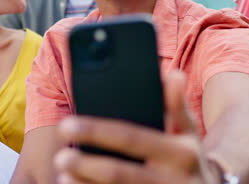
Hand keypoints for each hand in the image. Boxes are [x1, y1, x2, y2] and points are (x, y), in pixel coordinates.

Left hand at [54, 71, 222, 183]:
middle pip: (120, 173)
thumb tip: (173, 74)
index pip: (132, 137)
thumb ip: (177, 106)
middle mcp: (173, 180)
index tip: (66, 124)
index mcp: (180, 152)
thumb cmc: (189, 157)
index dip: (97, 130)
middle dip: (86, 164)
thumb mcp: (189, 133)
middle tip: (60, 155)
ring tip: (63, 174)